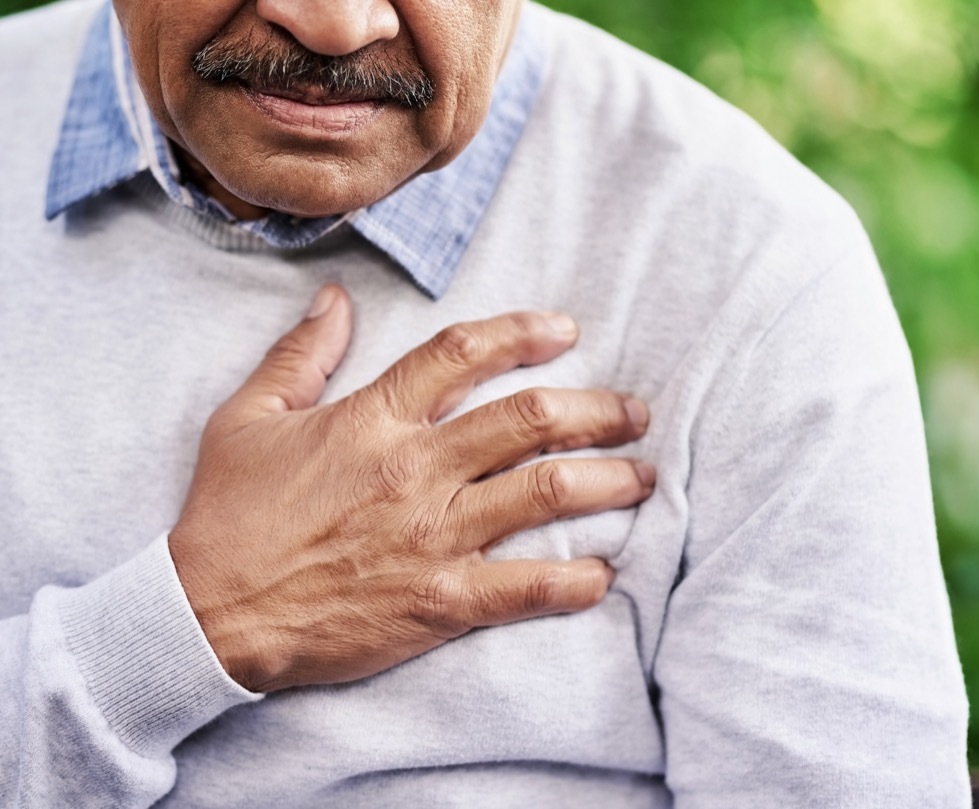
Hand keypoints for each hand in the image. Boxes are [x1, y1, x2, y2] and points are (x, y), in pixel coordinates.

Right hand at [168, 285, 653, 692]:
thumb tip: (334, 300)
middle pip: (530, 418)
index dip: (523, 333)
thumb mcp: (247, 418)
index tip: (566, 331)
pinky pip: (526, 586)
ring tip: (645, 477)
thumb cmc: (227, 516)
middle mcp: (415, 469)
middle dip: (597, 410)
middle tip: (633, 413)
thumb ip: (299, 355)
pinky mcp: (439, 600)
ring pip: (546, 492)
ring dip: (609, 481)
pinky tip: (605, 575)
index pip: (464, 354)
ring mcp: (432, 535)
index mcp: (373, 419)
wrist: (208, 615)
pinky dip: (575, 581)